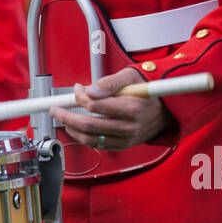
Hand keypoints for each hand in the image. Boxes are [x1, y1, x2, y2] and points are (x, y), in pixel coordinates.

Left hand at [50, 67, 172, 149]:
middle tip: (56, 109)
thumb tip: (90, 90)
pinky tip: (77, 129)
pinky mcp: (123, 145)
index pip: (95, 105)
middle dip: (67, 116)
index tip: (76, 89)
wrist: (165, 110)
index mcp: (131, 108)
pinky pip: (98, 145)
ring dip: (72, 129)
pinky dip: (84, 138)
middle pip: (89, 125)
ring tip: (64, 119)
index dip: (80, 96)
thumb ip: (109, 82)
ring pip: (91, 138)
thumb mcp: (130, 77)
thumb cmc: (146, 91)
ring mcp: (126, 138)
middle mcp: (129, 126)